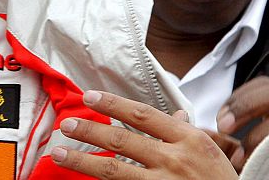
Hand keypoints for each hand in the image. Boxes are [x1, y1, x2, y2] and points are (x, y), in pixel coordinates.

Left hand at [51, 90, 237, 179]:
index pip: (142, 115)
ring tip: (59, 153)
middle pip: (122, 141)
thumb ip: (186, 132)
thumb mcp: (210, 151)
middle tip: (67, 124)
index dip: (113, 105)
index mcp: (188, 139)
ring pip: (114, 171)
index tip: (89, 98)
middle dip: (90, 131)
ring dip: (82, 161)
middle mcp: (174, 160)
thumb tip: (173, 115)